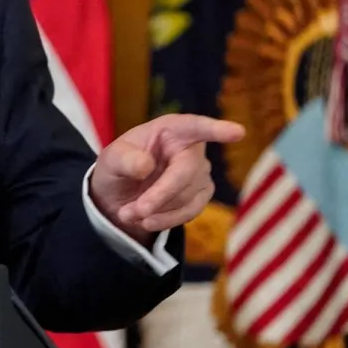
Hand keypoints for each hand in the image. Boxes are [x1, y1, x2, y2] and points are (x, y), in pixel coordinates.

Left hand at [91, 113, 245, 243]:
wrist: (120, 195)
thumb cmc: (118, 167)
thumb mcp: (110, 160)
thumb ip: (123, 159)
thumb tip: (145, 166)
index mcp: (170, 129)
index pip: (194, 127)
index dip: (215, 130)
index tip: (237, 132)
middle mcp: (191, 148)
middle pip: (186, 173)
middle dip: (158, 196)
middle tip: (129, 213)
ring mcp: (200, 172)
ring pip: (187, 196)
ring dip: (156, 211)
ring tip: (127, 214)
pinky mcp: (202, 194)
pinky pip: (190, 211)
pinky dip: (166, 219)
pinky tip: (147, 221)